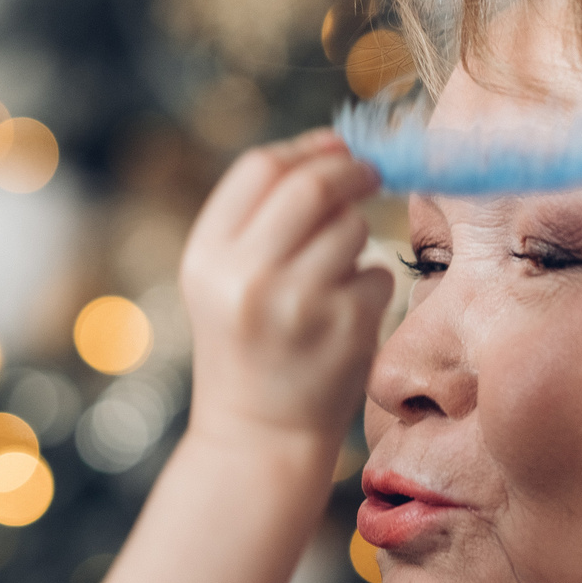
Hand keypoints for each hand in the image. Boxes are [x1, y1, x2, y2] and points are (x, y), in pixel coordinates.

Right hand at [179, 132, 396, 458]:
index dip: (307, 150)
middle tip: (371, 175)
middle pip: (313, 186)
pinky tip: (341, 318)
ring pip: (352, 227)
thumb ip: (260, 216)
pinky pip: (375, 274)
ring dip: (356, 237)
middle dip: (351, 171)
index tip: (337, 152)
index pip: (261, 167)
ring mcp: (298, 303)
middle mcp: (245, 277)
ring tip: (334, 273)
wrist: (257, 436)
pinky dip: (368, 285)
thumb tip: (334, 146)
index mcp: (206, 257)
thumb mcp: (222, 279)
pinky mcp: (343, 328)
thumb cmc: (247, 344)